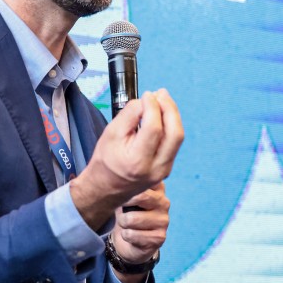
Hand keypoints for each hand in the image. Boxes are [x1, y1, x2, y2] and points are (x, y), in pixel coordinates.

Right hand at [70, 89, 182, 230]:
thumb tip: (146, 101)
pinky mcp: (166, 169)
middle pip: (175, 134)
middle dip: (170, 108)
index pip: (154, 127)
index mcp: (137, 161)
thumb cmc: (105, 161)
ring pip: (178, 138)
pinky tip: (161, 115)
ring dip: (172, 116)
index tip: (147, 94)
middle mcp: (155, 169)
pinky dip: (170, 126)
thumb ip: (129, 114)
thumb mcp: (110, 134)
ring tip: (162, 101)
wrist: (105, 189)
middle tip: (161, 94)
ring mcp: (163, 171)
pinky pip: (174, 143)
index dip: (153, 106)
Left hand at [109, 183, 169, 282]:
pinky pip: (131, 234)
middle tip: (122, 212)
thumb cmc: (126, 212)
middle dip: (123, 207)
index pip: (141, 181)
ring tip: (126, 224)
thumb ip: (124, 185)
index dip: (126, 187)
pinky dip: (126, 236)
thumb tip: (112, 177)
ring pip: (131, 219)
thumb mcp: (125, 195)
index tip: (121, 195)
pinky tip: (131, 235)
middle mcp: (164, 202)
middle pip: (139, 197)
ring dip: (122, 224)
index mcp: (157, 187)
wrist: (130, 239)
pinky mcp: (159, 237)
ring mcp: (163, 220)